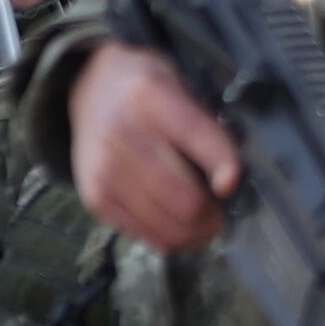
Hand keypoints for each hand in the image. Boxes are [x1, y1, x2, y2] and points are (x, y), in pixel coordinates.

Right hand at [70, 42, 242, 254]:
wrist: (92, 91)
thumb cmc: (149, 93)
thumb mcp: (182, 89)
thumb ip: (208, 130)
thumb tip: (229, 186)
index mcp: (150, 96)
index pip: (197, 138)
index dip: (226, 168)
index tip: (232, 185)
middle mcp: (121, 135)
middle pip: (186, 199)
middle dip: (214, 215)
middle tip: (220, 211)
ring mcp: (104, 172)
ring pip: (169, 227)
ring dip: (195, 232)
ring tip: (202, 221)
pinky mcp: (95, 198)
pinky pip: (147, 236)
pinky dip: (169, 236)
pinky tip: (174, 221)